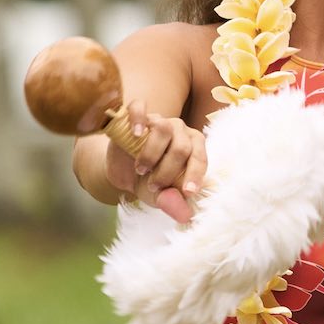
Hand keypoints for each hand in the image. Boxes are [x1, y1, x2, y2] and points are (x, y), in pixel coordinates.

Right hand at [102, 99, 205, 223]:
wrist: (122, 172)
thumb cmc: (148, 181)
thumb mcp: (161, 197)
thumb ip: (173, 203)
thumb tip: (186, 216)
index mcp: (193, 146)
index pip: (200, 157)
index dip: (195, 175)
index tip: (187, 192)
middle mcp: (179, 129)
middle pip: (181, 147)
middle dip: (167, 172)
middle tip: (154, 185)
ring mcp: (157, 119)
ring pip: (163, 128)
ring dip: (151, 155)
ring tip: (141, 169)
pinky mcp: (134, 115)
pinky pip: (139, 107)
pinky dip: (138, 119)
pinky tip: (136, 134)